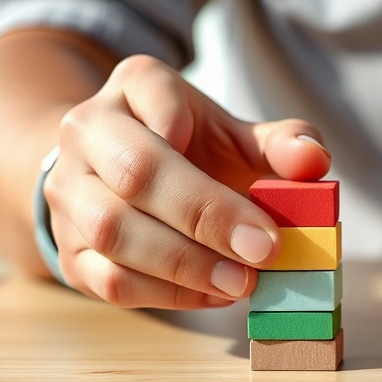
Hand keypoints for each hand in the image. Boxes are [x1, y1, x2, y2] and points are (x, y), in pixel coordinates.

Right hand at [44, 55, 330, 307]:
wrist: (117, 173)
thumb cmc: (194, 150)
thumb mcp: (238, 134)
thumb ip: (281, 143)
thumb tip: (314, 160)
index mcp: (133, 87)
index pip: (157, 95)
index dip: (200, 134)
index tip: (255, 184)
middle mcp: (87, 131)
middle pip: (136, 172)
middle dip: (205, 215)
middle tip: (263, 250)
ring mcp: (67, 191)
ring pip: (113, 230)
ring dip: (185, 264)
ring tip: (242, 282)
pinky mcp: (67, 248)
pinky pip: (106, 278)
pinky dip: (165, 294)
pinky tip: (214, 295)